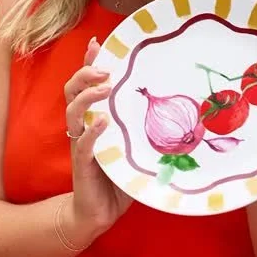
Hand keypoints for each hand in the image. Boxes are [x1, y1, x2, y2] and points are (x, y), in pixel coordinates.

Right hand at [63, 36, 131, 243]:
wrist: (99, 214)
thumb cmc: (118, 180)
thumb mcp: (134, 148)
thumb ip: (146, 129)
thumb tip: (185, 113)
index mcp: (92, 120)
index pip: (84, 85)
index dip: (88, 62)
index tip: (98, 42)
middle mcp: (81, 128)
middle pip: (71, 91)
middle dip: (85, 73)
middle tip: (106, 68)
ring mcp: (80, 145)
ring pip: (72, 112)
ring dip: (88, 97)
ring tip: (106, 88)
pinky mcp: (82, 165)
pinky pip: (83, 144)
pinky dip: (92, 131)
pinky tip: (104, 122)